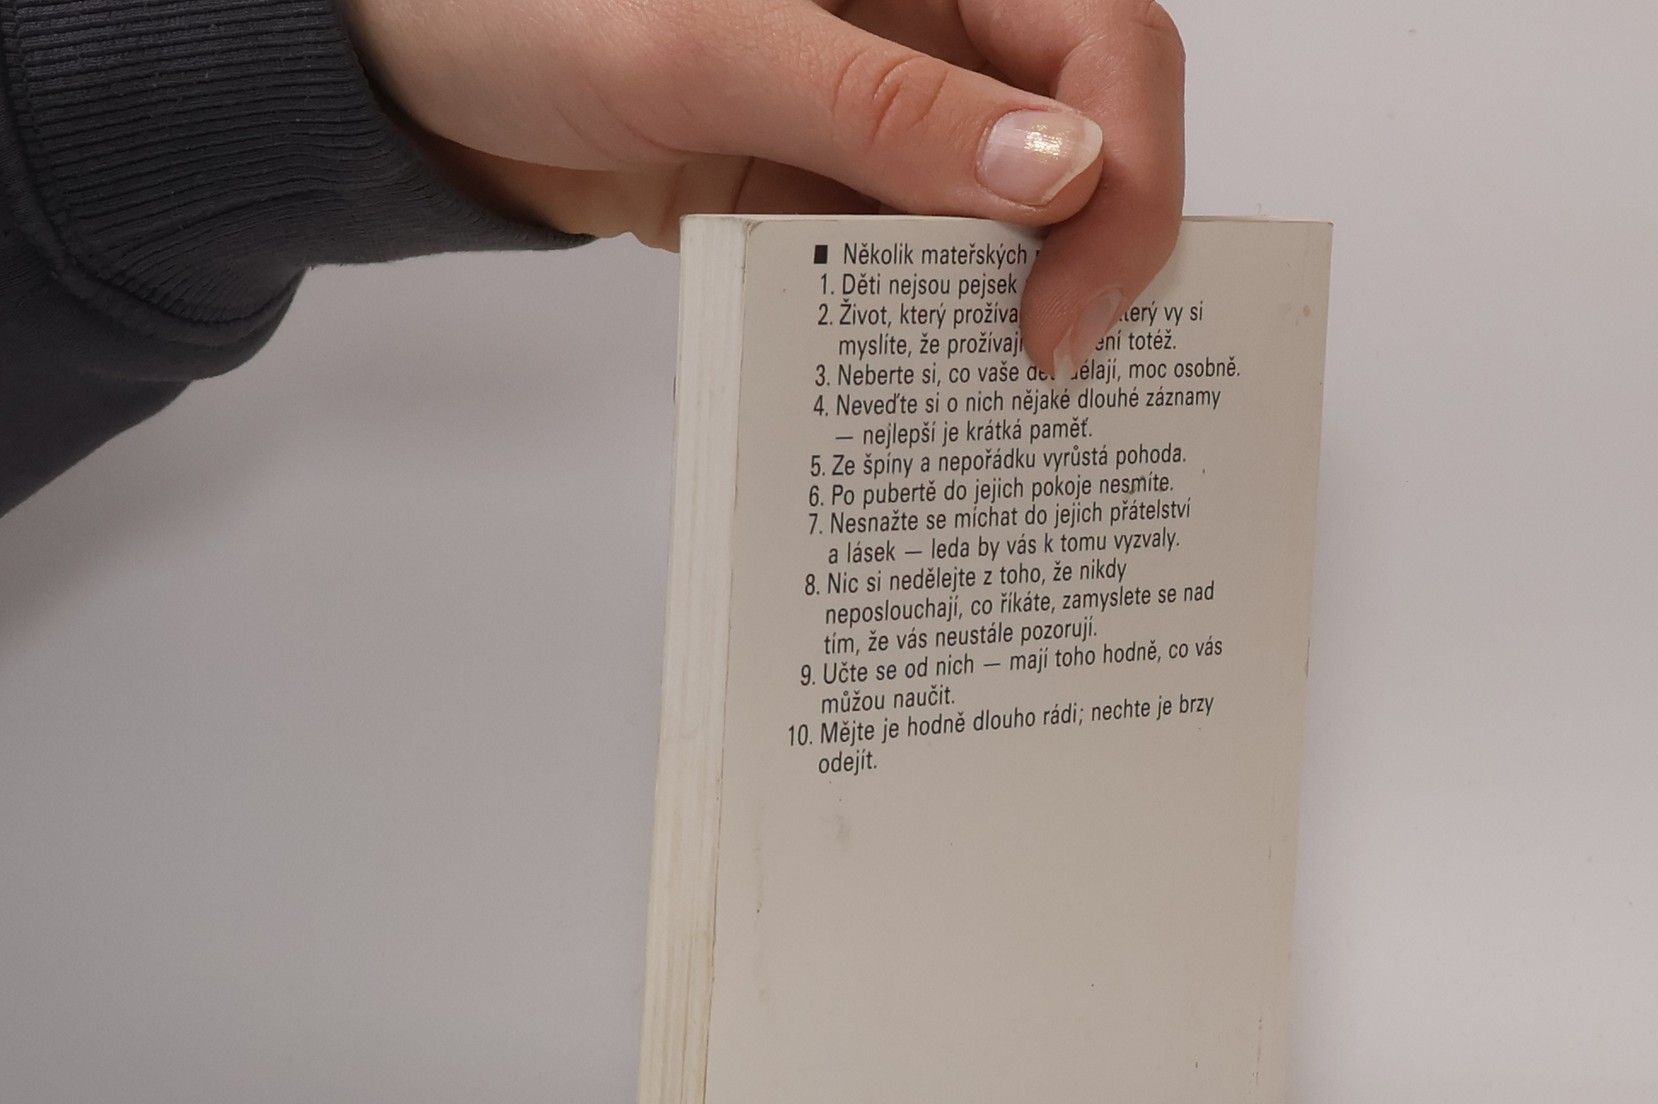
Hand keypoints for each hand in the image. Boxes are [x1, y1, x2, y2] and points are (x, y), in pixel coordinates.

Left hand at [340, 0, 1184, 376]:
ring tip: (997, 408)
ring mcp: (889, 118)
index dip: (1125, 177)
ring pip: (1014, 216)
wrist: (431, 78)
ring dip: (1011, 306)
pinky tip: (917, 389)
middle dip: (1092, 257)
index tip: (1062, 312)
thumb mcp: (711, 45)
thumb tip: (1059, 177)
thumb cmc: (533, 8)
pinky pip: (918, 264)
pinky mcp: (838, 192)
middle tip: (1045, 378)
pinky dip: (926, 329)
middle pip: (1088, 136)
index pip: (1108, 42)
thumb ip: (883, 107)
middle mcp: (933, 27)